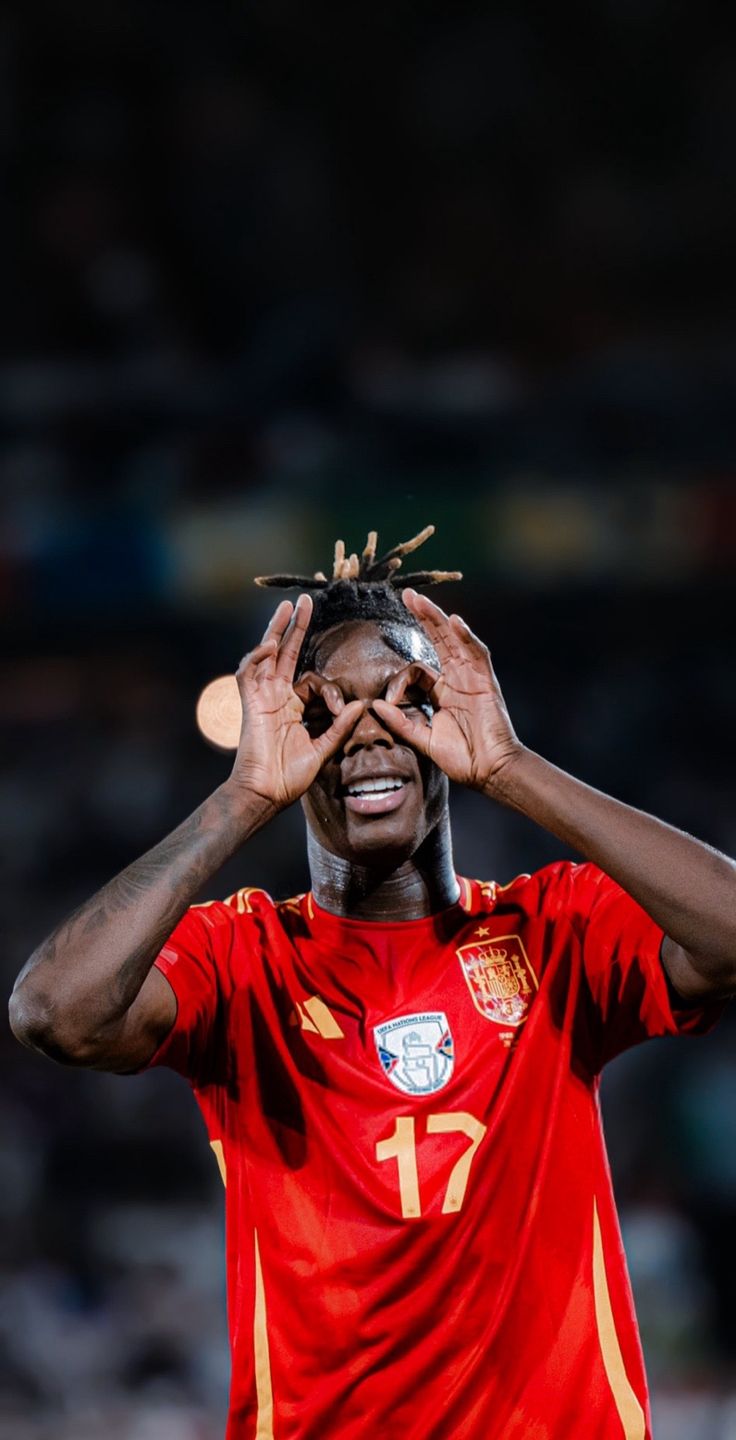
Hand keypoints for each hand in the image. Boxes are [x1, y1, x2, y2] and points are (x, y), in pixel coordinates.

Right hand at [229, 596, 362, 811]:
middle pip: (286, 653)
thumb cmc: (290, 777)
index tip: (340, 706)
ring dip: (276, 630)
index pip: (309, 678)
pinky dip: (257, 657)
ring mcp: (261, 697)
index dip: (329, 689)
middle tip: (306, 601)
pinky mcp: (249, 703)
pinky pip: (249, 673)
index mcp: (292, 707)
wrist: (266, 793)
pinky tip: (271, 645)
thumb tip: (359, 704)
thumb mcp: (322, 748)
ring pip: (266, 655)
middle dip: (296, 627)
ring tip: (287, 607)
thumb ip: (339, 726)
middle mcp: (275, 697)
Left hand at [372, 589, 522, 791]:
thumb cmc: (462, 758)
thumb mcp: (423, 739)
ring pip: (454, 640)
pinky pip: (476, 653)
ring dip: (438, 619)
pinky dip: (466, 637)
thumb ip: (400, 722)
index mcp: (442, 692)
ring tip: (421, 601)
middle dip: (423, 618)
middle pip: (439, 640)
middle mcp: (458, 678)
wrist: (490, 771)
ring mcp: (473, 677)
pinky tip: (454, 621)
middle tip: (406, 595)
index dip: (400, 680)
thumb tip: (375, 705)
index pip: (418, 669)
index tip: (389, 699)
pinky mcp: (486, 682)